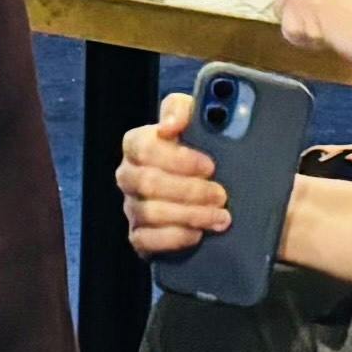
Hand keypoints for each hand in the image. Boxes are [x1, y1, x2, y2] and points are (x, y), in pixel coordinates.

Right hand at [115, 90, 237, 266]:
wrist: (209, 185)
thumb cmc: (200, 149)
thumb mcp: (197, 121)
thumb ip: (184, 110)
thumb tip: (170, 124)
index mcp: (138, 144)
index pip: (144, 147)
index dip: (178, 158)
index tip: (209, 165)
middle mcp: (130, 175)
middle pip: (148, 183)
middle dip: (190, 190)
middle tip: (221, 194)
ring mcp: (132, 207)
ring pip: (150, 213)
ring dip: (190, 215)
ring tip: (220, 216)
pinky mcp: (139, 235)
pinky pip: (146, 241)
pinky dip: (175, 238)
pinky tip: (198, 234)